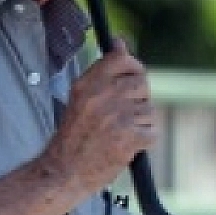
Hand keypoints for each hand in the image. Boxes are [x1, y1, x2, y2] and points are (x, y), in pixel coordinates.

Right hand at [42, 40, 157, 194]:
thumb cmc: (73, 137)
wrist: (64, 172)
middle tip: (125, 113)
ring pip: (148, 109)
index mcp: (87, 85)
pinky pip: (152, 132)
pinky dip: (144, 141)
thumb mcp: (81, 98)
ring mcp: (117, 117)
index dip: (132, 65)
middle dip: (139, 97)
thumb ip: (103, 71)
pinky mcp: (130, 138)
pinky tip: (127, 145)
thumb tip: (120, 42)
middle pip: (141, 83)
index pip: (120, 59)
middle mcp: (102, 97)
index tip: (132, 73)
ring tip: (121, 132)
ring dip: (141, 122)